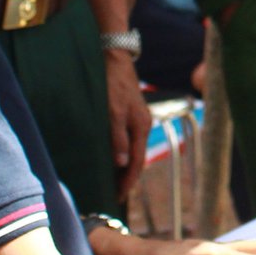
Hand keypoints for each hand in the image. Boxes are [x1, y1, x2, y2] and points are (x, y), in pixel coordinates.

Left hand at [104, 50, 151, 198]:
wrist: (114, 57)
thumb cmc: (112, 84)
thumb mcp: (113, 112)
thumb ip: (118, 138)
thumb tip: (122, 164)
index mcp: (141, 127)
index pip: (136, 162)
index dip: (127, 181)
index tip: (118, 196)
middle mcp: (143, 125)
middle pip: (137, 158)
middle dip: (127, 178)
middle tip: (115, 194)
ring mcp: (138, 119)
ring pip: (133, 149)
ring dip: (124, 166)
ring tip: (113, 180)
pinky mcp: (130, 113)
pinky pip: (128, 140)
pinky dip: (122, 152)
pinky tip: (113, 156)